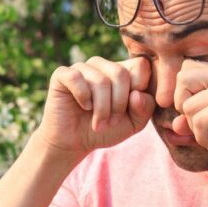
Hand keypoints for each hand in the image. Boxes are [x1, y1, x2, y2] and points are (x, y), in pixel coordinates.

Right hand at [33, 56, 155, 159]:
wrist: (75, 141)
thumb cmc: (107, 129)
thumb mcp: (134, 123)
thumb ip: (144, 108)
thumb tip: (137, 94)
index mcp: (123, 71)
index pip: (141, 64)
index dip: (140, 87)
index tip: (132, 108)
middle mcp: (103, 65)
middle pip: (120, 73)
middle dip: (119, 104)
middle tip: (112, 121)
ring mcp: (82, 67)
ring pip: (100, 80)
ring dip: (101, 108)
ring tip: (98, 122)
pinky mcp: (62, 74)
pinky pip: (76, 78)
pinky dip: (83, 97)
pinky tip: (83, 106)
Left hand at [171, 61, 207, 167]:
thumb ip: (195, 119)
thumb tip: (173, 124)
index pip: (187, 69)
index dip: (183, 93)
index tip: (196, 113)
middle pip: (182, 79)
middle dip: (183, 106)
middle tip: (200, 124)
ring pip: (189, 106)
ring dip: (195, 128)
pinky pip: (199, 121)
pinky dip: (202, 138)